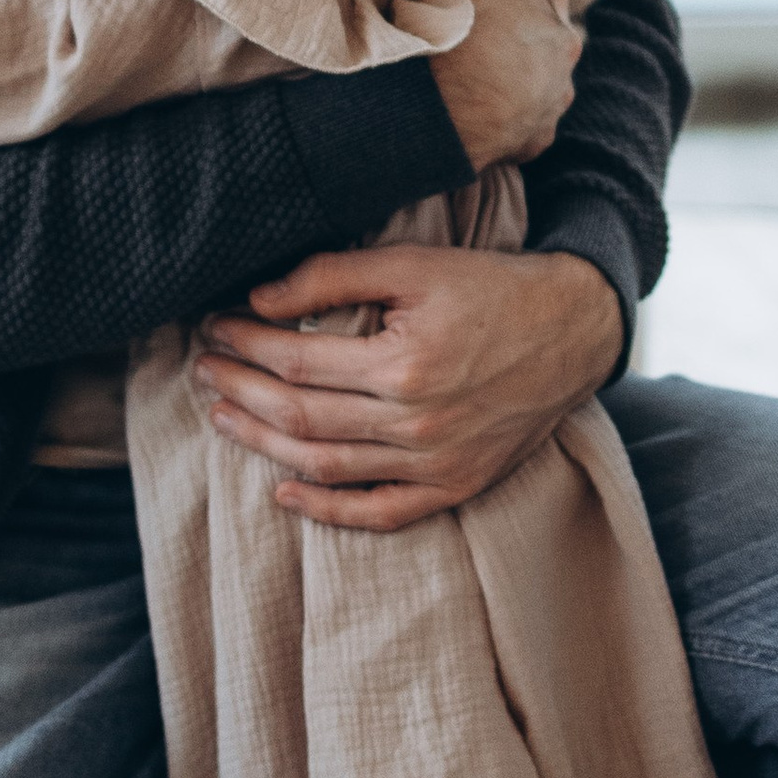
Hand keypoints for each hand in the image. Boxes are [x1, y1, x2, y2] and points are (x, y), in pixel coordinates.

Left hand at [195, 245, 623, 530]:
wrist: (574, 329)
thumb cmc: (490, 288)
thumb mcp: (413, 264)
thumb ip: (333, 275)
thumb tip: (258, 299)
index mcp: (404, 363)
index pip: (296, 362)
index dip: (245, 345)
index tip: (214, 328)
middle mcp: (419, 422)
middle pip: (302, 417)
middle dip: (241, 393)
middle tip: (204, 371)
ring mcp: (438, 463)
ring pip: (329, 467)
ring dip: (266, 446)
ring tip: (225, 419)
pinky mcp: (456, 486)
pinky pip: (381, 513)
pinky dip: (329, 510)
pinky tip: (285, 492)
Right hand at [429, 0, 582, 170]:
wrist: (440, 115)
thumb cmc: (451, 31)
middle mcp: (563, 47)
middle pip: (543, 26)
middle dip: (517, 24)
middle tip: (474, 28)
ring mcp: (552, 95)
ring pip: (539, 74)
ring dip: (515, 69)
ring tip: (474, 70)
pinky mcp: (535, 136)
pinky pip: (526, 121)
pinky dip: (508, 114)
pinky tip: (479, 107)